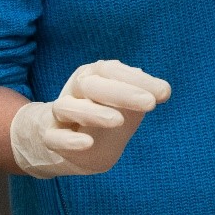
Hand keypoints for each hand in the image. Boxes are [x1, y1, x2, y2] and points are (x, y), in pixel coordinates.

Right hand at [10, 60, 170, 177]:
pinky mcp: (50, 136)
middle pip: (93, 85)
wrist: (68, 143)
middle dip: (122, 93)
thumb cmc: (102, 116)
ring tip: (118, 121)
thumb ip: (142, 98)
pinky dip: (70, 140)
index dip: (138, 80)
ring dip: (94, 113)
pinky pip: (55, 136)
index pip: (113, 71)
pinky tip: (87, 143)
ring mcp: (60, 112)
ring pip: (69, 107)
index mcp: (95, 75)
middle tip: (149, 103)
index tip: (164, 93)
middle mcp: (76, 89)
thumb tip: (162, 90)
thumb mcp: (124, 106)